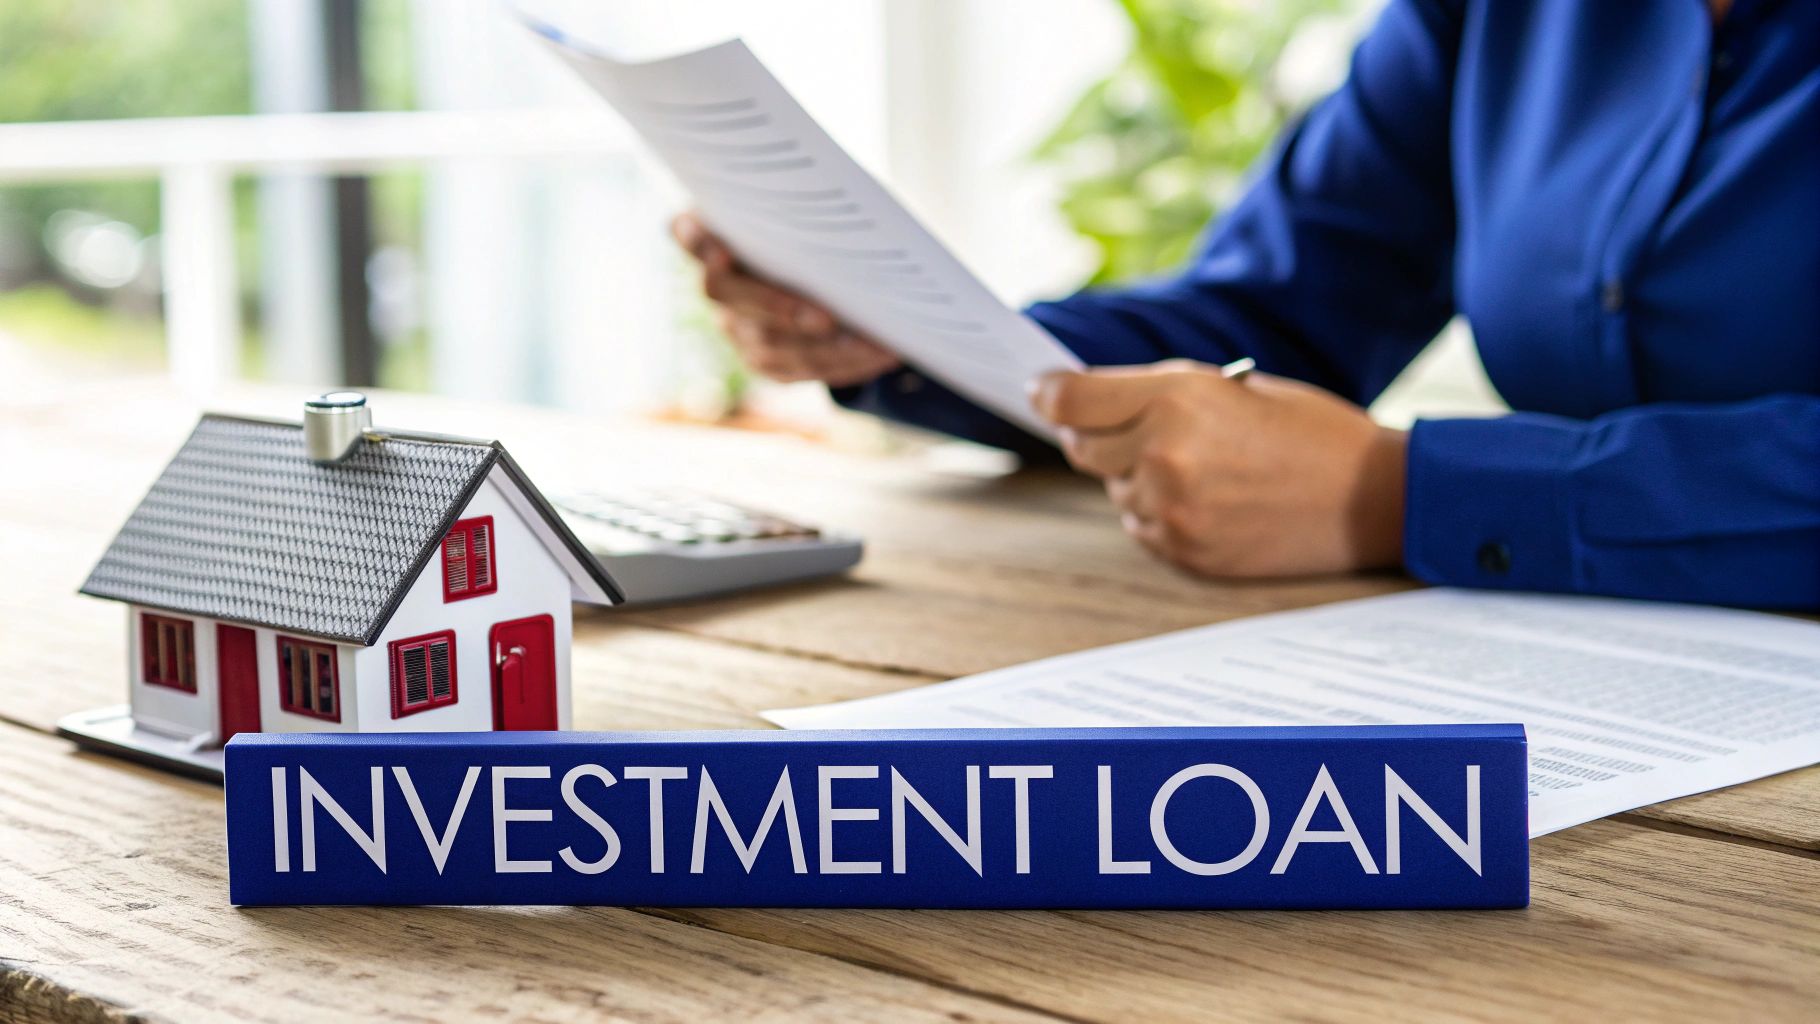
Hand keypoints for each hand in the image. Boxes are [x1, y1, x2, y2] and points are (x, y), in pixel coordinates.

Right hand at [672, 212, 900, 386]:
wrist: (821, 260)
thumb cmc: (818, 219)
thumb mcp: (814, 203)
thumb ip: (817, 204)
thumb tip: (866, 211)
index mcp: (716, 229)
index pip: (689, 232)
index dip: (698, 242)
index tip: (720, 249)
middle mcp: (716, 282)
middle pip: (727, 297)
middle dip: (778, 308)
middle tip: (826, 319)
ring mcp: (735, 326)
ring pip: (768, 344)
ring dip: (826, 348)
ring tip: (875, 344)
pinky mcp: (763, 359)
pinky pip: (798, 369)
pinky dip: (845, 364)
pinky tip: (883, 355)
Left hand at [1030, 360, 1406, 577]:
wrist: (1373, 498)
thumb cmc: (1312, 430)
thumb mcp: (1237, 387)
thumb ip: (1163, 394)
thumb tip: (1096, 404)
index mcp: (1179, 398)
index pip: (1072, 400)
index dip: (1049, 394)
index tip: (1042, 392)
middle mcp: (1164, 454)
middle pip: (1082, 446)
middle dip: (1099, 433)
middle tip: (1135, 427)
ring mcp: (1173, 509)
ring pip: (1115, 487)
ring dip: (1137, 475)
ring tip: (1202, 467)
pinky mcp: (1185, 552)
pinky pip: (1141, 525)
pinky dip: (1159, 512)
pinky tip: (1210, 500)